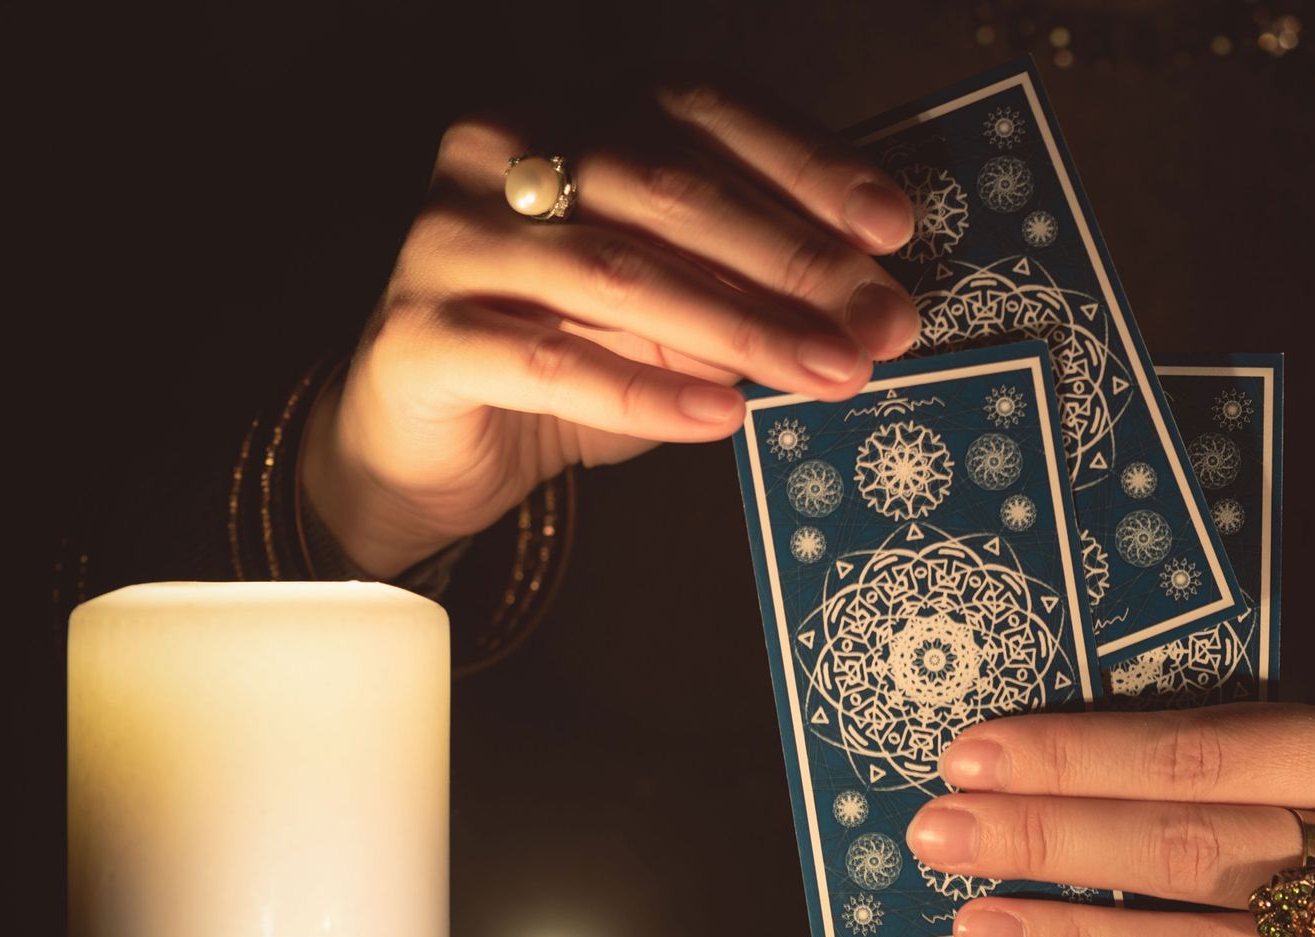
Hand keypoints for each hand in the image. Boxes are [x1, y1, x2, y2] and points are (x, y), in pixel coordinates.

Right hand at [302, 85, 921, 576]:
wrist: (430, 444)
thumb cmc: (571, 357)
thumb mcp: (674, 309)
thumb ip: (751, 286)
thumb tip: (875, 305)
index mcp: (572, 113)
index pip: (704, 114)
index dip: (806, 165)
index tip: (891, 227)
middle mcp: (504, 151)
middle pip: (671, 189)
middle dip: (794, 262)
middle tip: (881, 324)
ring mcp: (451, 237)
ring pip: (620, 273)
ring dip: (742, 329)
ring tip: (828, 372)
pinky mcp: (422, 332)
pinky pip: (549, 359)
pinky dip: (644, 389)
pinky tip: (719, 416)